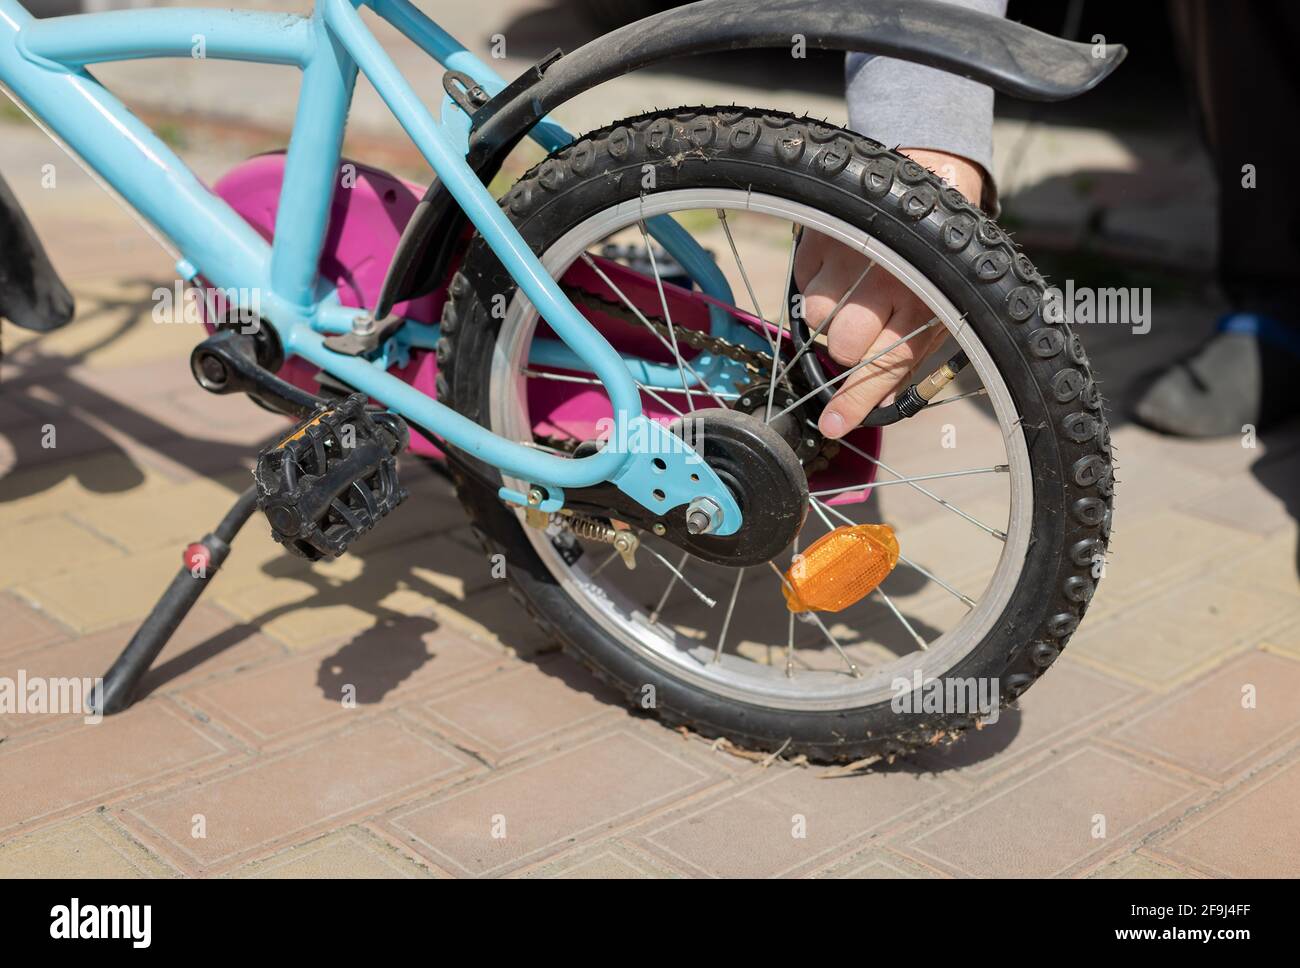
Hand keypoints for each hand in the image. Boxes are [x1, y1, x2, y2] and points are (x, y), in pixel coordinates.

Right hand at [794, 149, 985, 438]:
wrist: (927, 184)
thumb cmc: (932, 264)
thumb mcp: (938, 311)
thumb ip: (905, 359)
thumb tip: (873, 405)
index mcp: (924, 308)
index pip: (884, 368)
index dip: (854, 401)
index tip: (831, 425)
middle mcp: (890, 282)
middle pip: (841, 345)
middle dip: (844, 348)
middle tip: (859, 330)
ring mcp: (853, 257)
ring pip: (817, 315)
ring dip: (827, 315)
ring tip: (850, 294)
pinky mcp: (826, 237)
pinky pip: (803, 282)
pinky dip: (817, 284)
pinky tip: (840, 270)